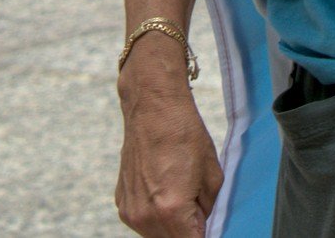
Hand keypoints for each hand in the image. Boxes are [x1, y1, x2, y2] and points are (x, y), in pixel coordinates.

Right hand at [117, 77, 222, 236]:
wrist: (153, 108)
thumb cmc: (184, 135)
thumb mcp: (213, 176)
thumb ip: (208, 210)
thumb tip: (203, 225)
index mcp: (172, 211)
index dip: (203, 235)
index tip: (206, 226)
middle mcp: (146, 217)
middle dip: (188, 230)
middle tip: (197, 207)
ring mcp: (130, 211)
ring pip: (157, 235)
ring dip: (171, 225)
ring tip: (180, 193)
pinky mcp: (122, 203)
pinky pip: (143, 221)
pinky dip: (155, 214)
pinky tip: (163, 188)